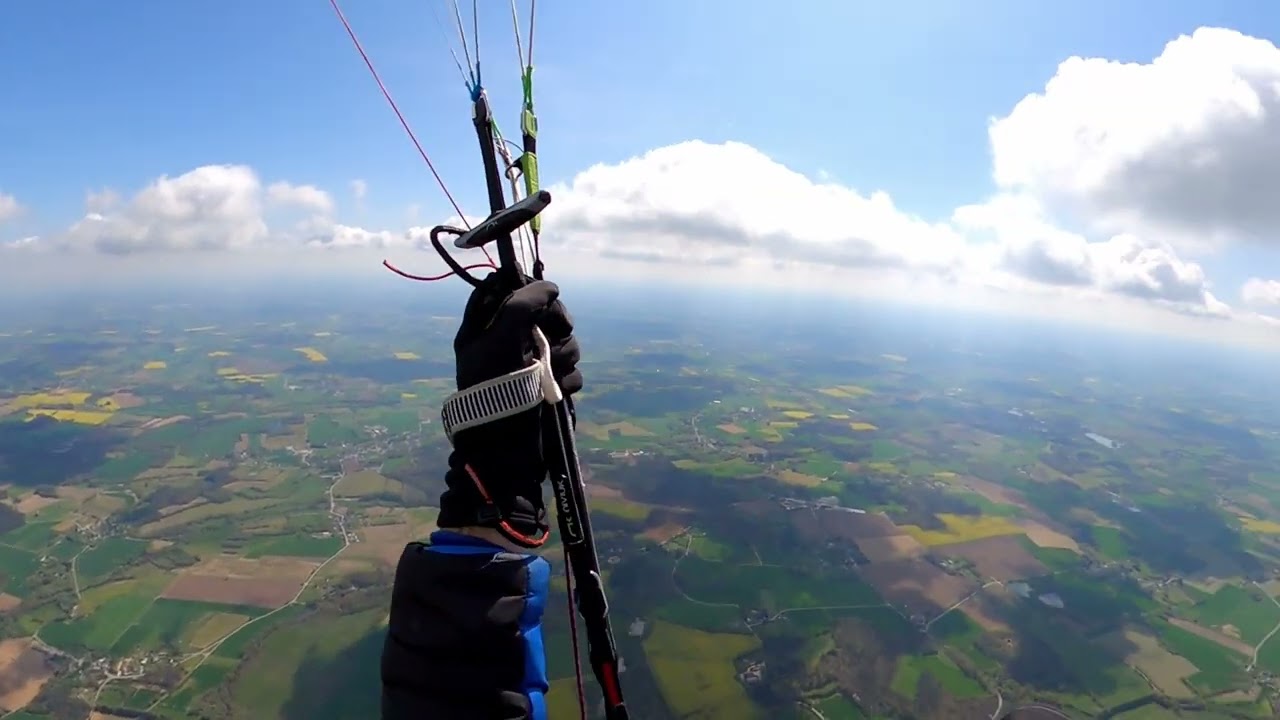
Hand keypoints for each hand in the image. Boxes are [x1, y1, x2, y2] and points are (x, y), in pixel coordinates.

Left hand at [436, 272, 582, 546]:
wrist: (507, 449)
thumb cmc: (495, 391)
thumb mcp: (501, 340)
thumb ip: (522, 304)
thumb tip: (550, 285)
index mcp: (485, 329)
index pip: (512, 291)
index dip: (531, 289)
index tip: (543, 297)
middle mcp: (508, 343)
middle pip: (546, 312)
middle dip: (556, 322)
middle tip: (555, 333)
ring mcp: (531, 366)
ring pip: (565, 340)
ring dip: (565, 353)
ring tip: (553, 370)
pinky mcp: (550, 387)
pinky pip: (572, 370)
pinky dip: (567, 379)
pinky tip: (556, 391)